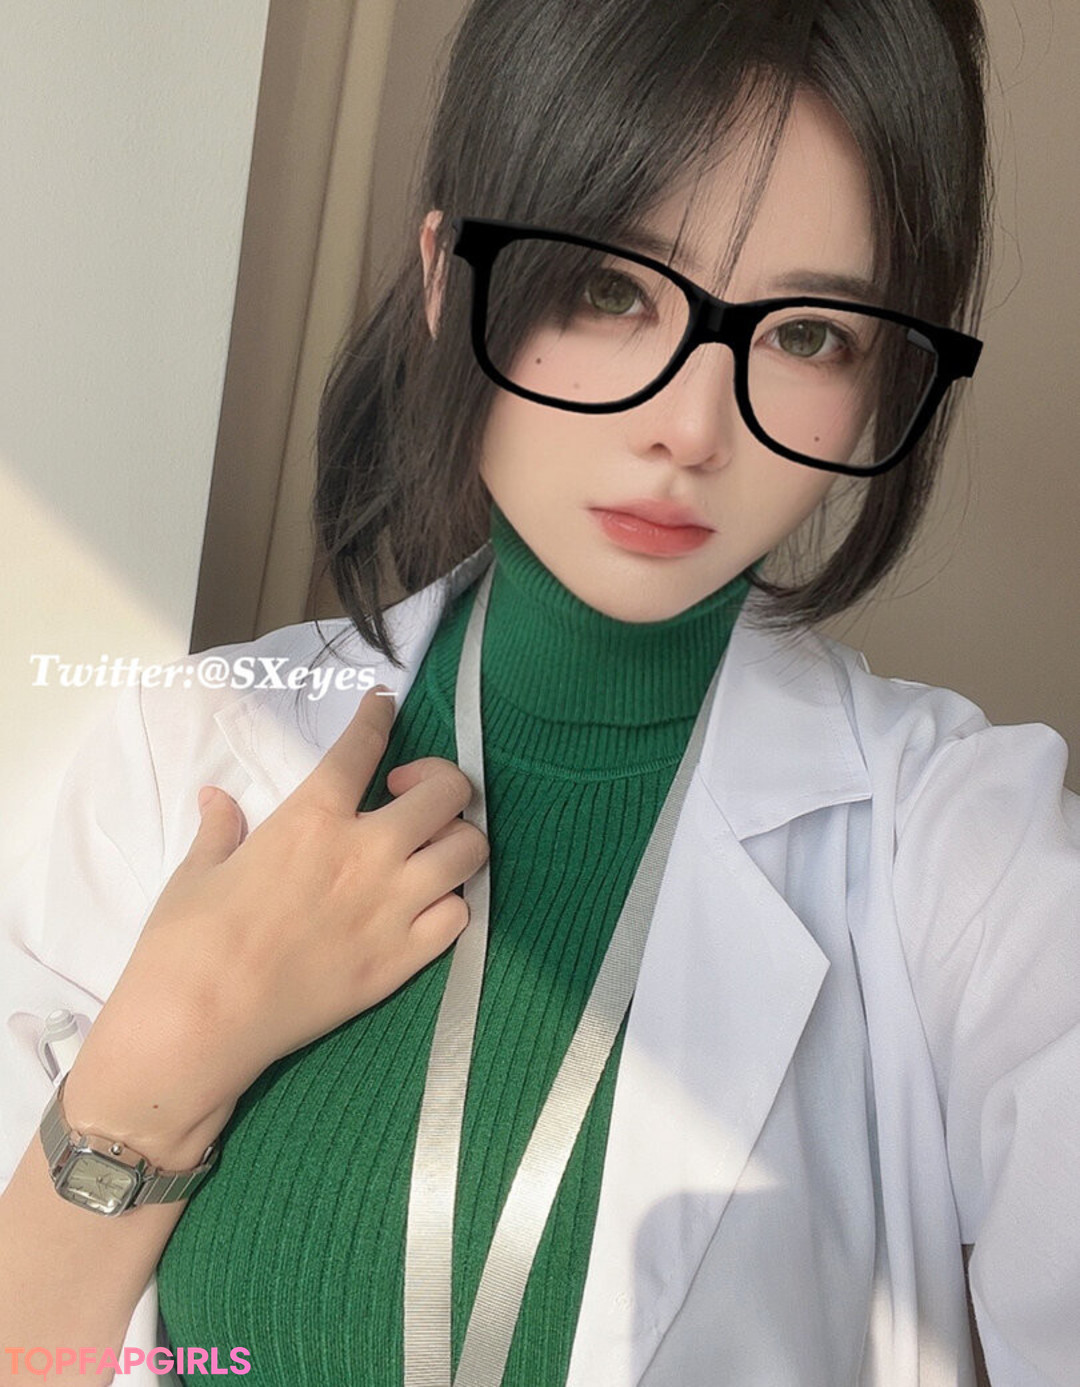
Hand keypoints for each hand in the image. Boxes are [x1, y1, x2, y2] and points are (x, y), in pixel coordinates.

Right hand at [62, 684, 488, 1165]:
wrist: (199, 1025)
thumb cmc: (186, 943)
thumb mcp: (196, 872)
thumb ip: (220, 829)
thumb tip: (216, 800)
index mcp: (312, 819)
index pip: (362, 747)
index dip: (378, 717)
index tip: (384, 706)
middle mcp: (366, 854)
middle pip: (446, 792)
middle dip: (437, 778)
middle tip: (406, 793)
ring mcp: (392, 909)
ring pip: (469, 850)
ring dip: (456, 837)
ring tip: (427, 847)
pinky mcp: (402, 961)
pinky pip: (460, 917)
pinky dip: (452, 903)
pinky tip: (426, 903)